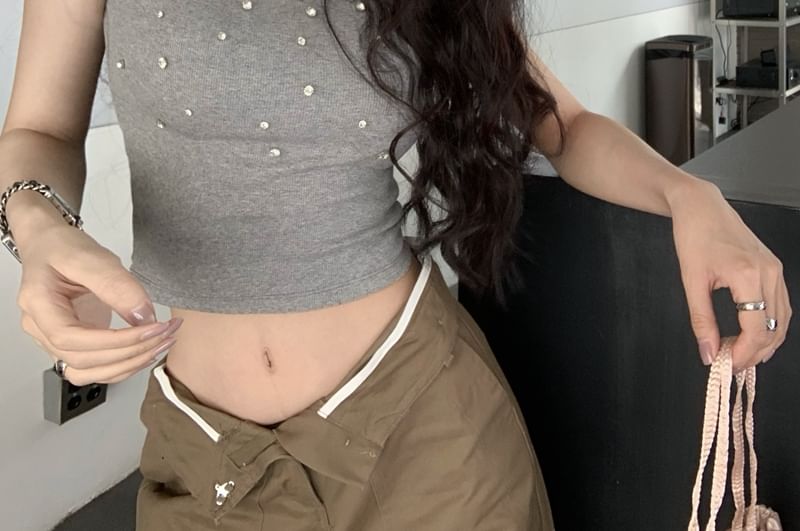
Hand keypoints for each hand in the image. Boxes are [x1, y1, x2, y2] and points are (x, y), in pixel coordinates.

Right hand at [15, 219, 182, 385]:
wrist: (50, 244)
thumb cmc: (61, 247)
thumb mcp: (89, 257)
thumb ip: (116, 285)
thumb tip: (143, 316)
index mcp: (38, 305)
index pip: (72, 339)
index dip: (115, 341)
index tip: (150, 330)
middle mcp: (41, 329)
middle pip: (82, 361)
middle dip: (130, 353)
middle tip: (165, 335)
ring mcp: (54, 340)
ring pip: (88, 372)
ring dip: (128, 364)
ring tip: (161, 344)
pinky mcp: (73, 343)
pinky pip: (95, 367)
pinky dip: (123, 364)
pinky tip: (147, 350)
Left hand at [669, 178, 791, 371]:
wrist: (702, 207)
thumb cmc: (694, 237)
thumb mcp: (691, 282)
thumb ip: (701, 321)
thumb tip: (708, 353)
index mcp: (748, 275)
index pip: (757, 329)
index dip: (744, 354)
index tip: (727, 365)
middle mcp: (769, 273)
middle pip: (774, 329)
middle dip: (756, 353)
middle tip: (732, 364)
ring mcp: (775, 270)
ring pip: (782, 320)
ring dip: (765, 342)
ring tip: (740, 353)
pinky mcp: (774, 268)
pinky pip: (781, 306)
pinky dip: (770, 325)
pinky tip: (752, 335)